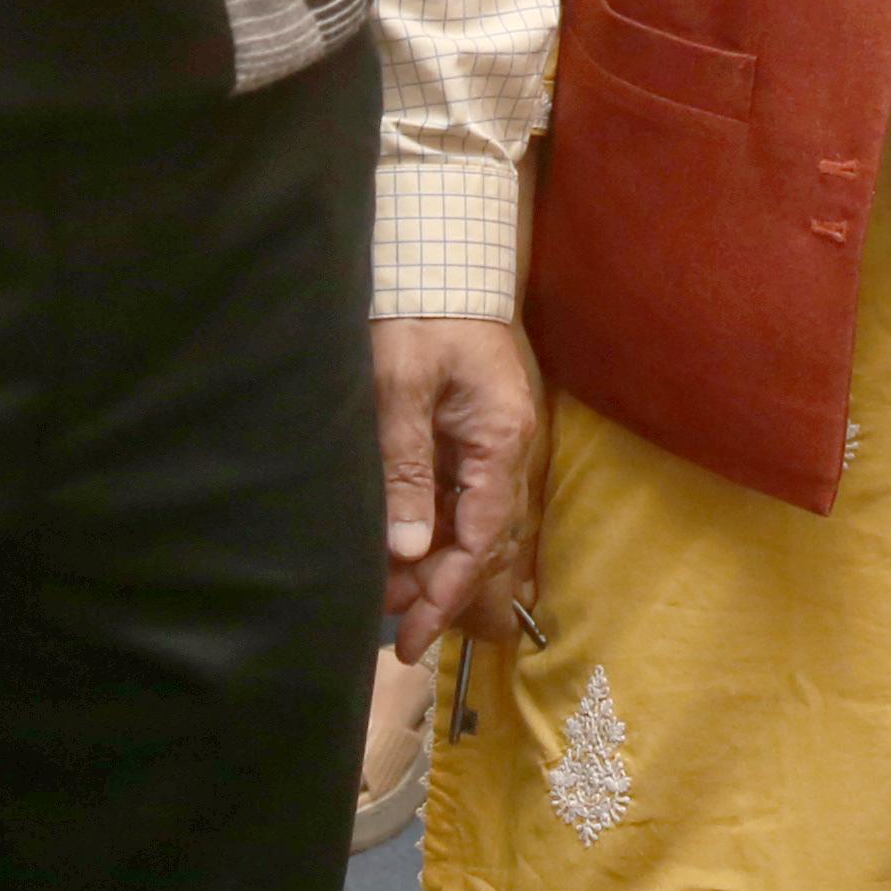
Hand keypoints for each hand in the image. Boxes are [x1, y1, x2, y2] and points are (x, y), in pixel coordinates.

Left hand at [373, 318, 538, 662]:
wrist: (437, 257)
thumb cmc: (419, 314)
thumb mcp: (400, 389)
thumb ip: (405, 468)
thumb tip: (407, 548)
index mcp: (500, 440)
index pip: (482, 537)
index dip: (448, 590)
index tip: (413, 633)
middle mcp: (504, 449)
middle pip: (482, 540)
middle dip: (441, 589)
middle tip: (394, 629)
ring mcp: (487, 442)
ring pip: (467, 523)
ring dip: (432, 563)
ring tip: (385, 596)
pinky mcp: (466, 433)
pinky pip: (453, 497)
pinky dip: (427, 529)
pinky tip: (396, 550)